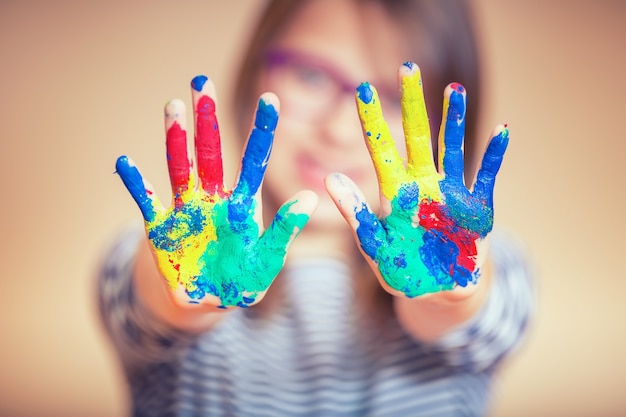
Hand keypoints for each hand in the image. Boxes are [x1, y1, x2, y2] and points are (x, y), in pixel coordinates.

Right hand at [115, 76, 316, 307]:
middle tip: (202, 82)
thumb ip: (285, 231)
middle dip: (206, 119)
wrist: (205, 303)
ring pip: (179, 167)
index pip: (254, 161)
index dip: (262, 132)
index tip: (271, 99)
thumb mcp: (267, 259)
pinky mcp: (161, 229)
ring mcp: (186, 211)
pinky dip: (136, 184)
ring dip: (175, 138)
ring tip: (173, 106)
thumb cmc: (241, 281)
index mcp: (242, 205)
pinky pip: (146, 202)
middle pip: (210, 152)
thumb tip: (310, 198)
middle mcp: (213, 199)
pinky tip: (125, 161)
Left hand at [326, 62, 507, 297]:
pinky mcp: (477, 207)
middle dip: (412, 104)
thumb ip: (356, 217)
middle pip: (417, 137)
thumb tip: (329, 180)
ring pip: (452, 148)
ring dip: (454, 119)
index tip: (360, 89)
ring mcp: (451, 193)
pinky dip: (493, 155)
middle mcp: (423, 185)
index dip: (371, 121)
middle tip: (407, 67)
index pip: (380, 150)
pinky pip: (487, 176)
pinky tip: (503, 129)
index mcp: (395, 195)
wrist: (441, 291)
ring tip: (453, 88)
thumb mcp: (375, 247)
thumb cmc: (404, 271)